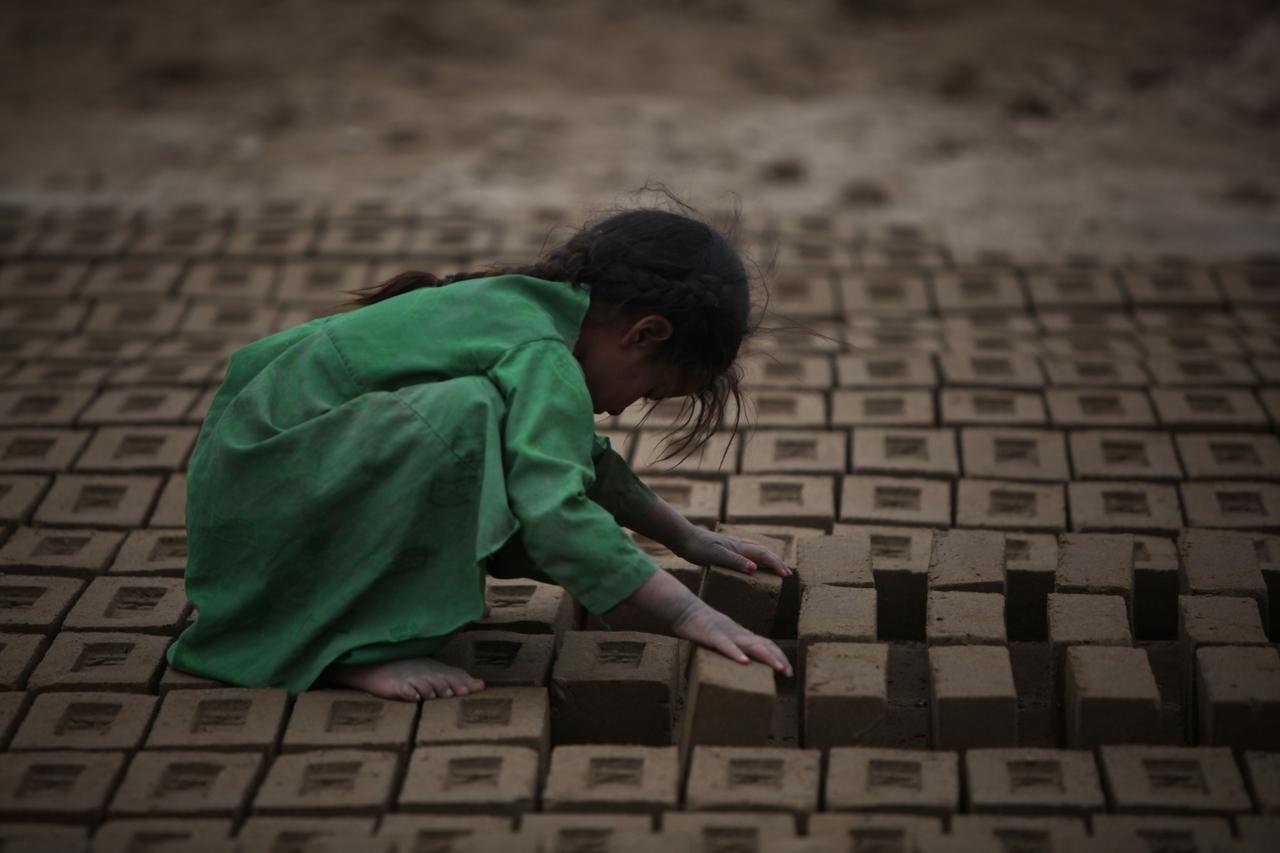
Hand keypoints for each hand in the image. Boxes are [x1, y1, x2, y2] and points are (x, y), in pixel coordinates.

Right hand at [671, 600, 792, 676]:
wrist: (685, 608)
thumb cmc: (702, 625)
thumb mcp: (723, 637)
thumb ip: (734, 647)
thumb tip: (744, 662)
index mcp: (742, 635)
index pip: (767, 644)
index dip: (780, 656)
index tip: (789, 670)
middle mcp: (739, 634)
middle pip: (764, 645)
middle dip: (779, 659)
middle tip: (790, 674)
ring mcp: (727, 633)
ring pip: (751, 645)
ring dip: (767, 657)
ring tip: (779, 668)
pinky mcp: (711, 635)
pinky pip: (725, 645)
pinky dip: (735, 653)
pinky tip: (744, 662)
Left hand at [673, 527, 790, 576]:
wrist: (681, 537)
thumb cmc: (696, 547)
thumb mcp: (715, 556)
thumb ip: (735, 561)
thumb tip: (755, 568)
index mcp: (738, 547)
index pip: (763, 555)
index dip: (776, 564)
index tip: (787, 575)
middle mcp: (737, 544)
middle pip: (763, 551)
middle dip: (776, 561)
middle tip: (787, 572)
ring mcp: (731, 544)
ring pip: (755, 549)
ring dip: (767, 558)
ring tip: (775, 565)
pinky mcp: (724, 547)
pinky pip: (746, 551)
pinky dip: (755, 557)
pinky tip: (751, 562)